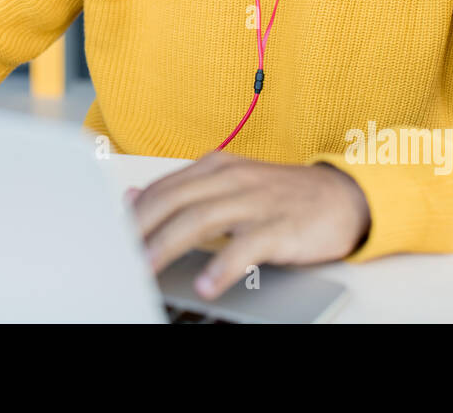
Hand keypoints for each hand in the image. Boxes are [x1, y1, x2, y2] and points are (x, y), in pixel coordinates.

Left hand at [128, 152, 370, 299]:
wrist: (342, 196)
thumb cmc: (280, 195)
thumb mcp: (229, 183)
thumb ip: (183, 189)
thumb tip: (133, 196)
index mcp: (215, 167)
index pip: (162, 187)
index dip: (134, 213)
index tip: (110, 236)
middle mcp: (230, 179)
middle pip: (173, 201)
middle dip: (140, 229)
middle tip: (117, 256)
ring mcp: (255, 201)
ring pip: (199, 220)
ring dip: (167, 246)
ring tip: (145, 270)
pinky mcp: (279, 226)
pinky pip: (245, 247)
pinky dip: (223, 266)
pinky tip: (207, 285)